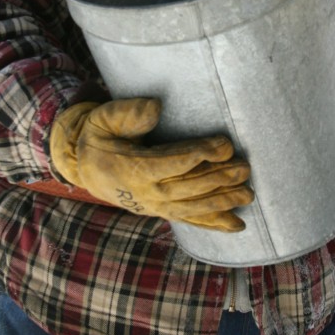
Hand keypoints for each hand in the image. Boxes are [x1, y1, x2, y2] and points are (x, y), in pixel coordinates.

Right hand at [49, 98, 253, 231]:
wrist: (86, 167)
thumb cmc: (99, 136)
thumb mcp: (104, 119)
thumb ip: (127, 114)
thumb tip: (155, 108)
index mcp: (131, 168)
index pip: (170, 163)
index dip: (199, 155)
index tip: (224, 145)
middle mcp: (146, 192)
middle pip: (187, 188)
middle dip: (219, 179)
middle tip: (245, 169)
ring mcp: (155, 205)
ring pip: (192, 208)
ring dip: (222, 202)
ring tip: (248, 195)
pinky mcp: (162, 211)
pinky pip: (189, 220)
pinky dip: (214, 224)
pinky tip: (238, 226)